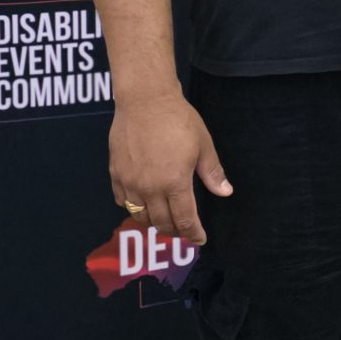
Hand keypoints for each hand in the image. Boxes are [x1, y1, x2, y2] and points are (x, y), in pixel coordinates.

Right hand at [109, 91, 231, 243]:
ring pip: (140, 216)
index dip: (193, 233)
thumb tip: (225, 192)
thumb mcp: (203, 145)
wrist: (145, 100)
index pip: (184, 219)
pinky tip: (143, 202)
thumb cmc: (178, 119)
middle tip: (183, 230)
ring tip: (164, 218)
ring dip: (153, 222)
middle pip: (161, 223)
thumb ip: (212, 172)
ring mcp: (130, 182)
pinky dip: (134, 207)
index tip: (200, 239)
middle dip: (174, 231)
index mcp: (175, 182)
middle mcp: (150, 188)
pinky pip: (123, 202)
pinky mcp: (115, 174)